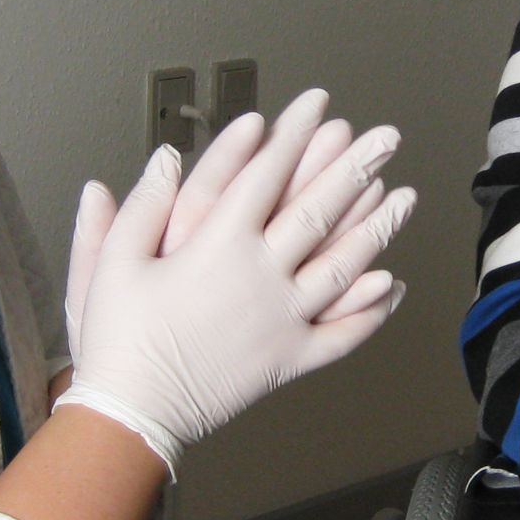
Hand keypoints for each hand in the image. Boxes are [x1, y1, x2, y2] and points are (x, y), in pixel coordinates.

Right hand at [54, 88, 413, 468]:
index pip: (266, 175)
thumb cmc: (116, 339)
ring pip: (344, 266)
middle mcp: (260, 277)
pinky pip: (342, 333)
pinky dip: (371, 310)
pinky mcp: (289, 359)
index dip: (294, 134)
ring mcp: (282, 319)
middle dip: (356, 168)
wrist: (132, 414)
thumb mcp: (113, 263)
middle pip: (319, 211)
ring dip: (378, 228)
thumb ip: (142, 206)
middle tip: (386, 137)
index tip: (317, 104)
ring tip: (405, 196)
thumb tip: (165, 158)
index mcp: (217, 246)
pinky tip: (392, 284)